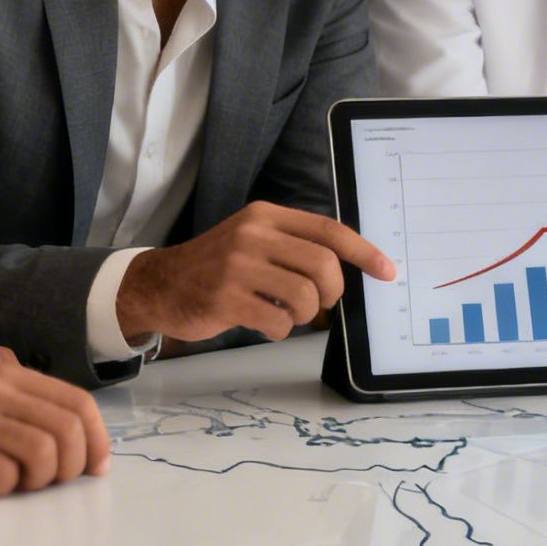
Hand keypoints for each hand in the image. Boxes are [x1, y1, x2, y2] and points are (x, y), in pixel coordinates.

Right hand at [0, 363, 110, 495]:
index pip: (76, 402)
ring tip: (16, 485)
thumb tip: (73, 445)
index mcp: (3, 375)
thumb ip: (15, 411)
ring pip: (43, 451)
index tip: (96, 468)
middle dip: (74, 466)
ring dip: (40, 480)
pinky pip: (2, 475)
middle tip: (53, 485)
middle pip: (68, 428)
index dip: (98, 438)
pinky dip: (4, 490)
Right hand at [116, 201, 395, 341]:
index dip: (363, 252)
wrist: (160, 284)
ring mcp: (237, 266)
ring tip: (287, 313)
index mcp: (265, 216)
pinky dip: (280, 329)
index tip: (386, 271)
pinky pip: (278, 321)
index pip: (328, 230)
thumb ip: (294, 246)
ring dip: (305, 314)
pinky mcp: (225, 298)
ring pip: (304, 296)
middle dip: (332, 292)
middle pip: (323, 265)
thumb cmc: (216, 266)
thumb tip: (349, 270)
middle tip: (320, 303)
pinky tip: (265, 323)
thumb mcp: (253, 240)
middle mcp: (252, 234)